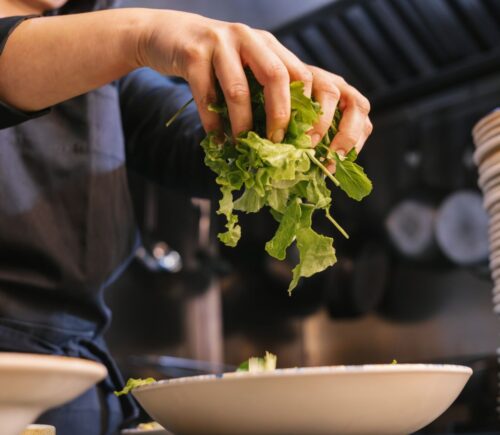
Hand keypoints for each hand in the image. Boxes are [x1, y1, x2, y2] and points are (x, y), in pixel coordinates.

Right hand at [138, 11, 371, 152]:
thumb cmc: (214, 61)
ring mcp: (219, 43)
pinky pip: (206, 95)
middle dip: (279, 115)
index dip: (308, 109)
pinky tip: (216, 140)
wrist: (169, 35)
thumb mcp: (244, 65)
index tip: (305, 139)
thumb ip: (263, 90)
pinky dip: (212, 123)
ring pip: (238, 90)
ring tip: (242, 147)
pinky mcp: (192, 54)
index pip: (301, 74)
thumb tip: (283, 138)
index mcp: (268, 45)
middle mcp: (248, 38)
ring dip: (242, 125)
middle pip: (276, 77)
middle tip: (275, 144)